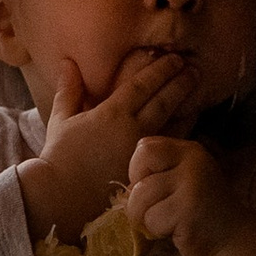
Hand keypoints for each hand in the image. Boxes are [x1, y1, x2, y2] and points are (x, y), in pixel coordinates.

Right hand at [22, 45, 199, 244]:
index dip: (160, 70)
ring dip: (187, 107)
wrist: (63, 196)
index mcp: (112, 113)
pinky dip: (182, 134)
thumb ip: (68, 90)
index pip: (142, 85)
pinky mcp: (148, 171)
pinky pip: (170, 148)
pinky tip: (189, 127)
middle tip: (194, 69)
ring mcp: (143, 152)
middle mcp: (133, 129)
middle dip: (180, 83)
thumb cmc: (58, 157)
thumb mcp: (59, 119)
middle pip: (164, 101)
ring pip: (173, 125)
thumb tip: (68, 63)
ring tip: (197, 94)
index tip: (174, 59)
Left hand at [125, 135, 255, 255]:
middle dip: (138, 192)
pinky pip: (152, 219)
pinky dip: (157, 230)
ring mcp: (192, 184)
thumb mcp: (179, 181)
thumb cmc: (195, 211)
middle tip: (155, 207)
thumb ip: (156, 172)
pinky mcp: (189, 209)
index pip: (144, 147)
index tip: (151, 187)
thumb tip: (121, 184)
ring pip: (141, 196)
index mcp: (188, 151)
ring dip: (147, 216)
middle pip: (139, 166)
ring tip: (167, 221)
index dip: (138, 170)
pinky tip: (177, 231)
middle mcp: (192, 161)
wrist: (231, 238)